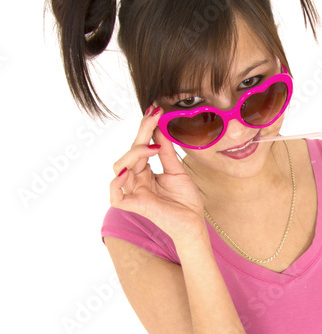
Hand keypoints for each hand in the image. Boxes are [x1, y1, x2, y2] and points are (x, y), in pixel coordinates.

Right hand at [110, 106, 205, 241]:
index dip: (145, 128)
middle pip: (129, 152)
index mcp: (144, 172)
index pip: (139, 146)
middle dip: (141, 133)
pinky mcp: (134, 206)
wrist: (194, 222)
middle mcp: (136, 180)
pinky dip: (118, 182)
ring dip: (135, 153)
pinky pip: (115, 195)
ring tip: (153, 147)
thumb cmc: (186, 201)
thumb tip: (159, 128)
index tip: (155, 110)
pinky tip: (130, 171)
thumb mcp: (177, 170)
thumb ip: (166, 151)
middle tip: (154, 116)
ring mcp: (133, 192)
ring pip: (119, 167)